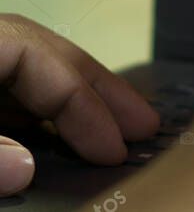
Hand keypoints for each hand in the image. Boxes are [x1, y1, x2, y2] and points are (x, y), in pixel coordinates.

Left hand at [0, 15, 158, 194]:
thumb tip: (23, 169)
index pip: (50, 60)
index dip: (89, 107)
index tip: (114, 150)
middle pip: (54, 54)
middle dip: (104, 91)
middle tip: (147, 126)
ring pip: (38, 69)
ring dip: (82, 100)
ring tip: (121, 127)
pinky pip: (16, 89)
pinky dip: (47, 110)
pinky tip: (67, 133)